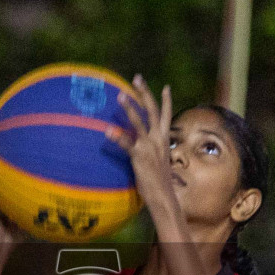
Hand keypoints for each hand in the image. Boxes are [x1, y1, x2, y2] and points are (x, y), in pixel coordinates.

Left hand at [108, 75, 176, 215]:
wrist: (163, 196)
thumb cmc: (159, 182)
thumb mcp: (158, 161)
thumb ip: (151, 150)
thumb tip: (142, 147)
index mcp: (165, 139)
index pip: (167, 115)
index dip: (166, 100)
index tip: (165, 86)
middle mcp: (159, 139)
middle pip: (153, 110)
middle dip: (145, 93)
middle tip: (136, 78)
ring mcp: (149, 147)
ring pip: (139, 122)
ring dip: (130, 108)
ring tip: (120, 96)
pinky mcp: (139, 156)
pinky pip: (127, 144)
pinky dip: (117, 137)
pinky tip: (107, 130)